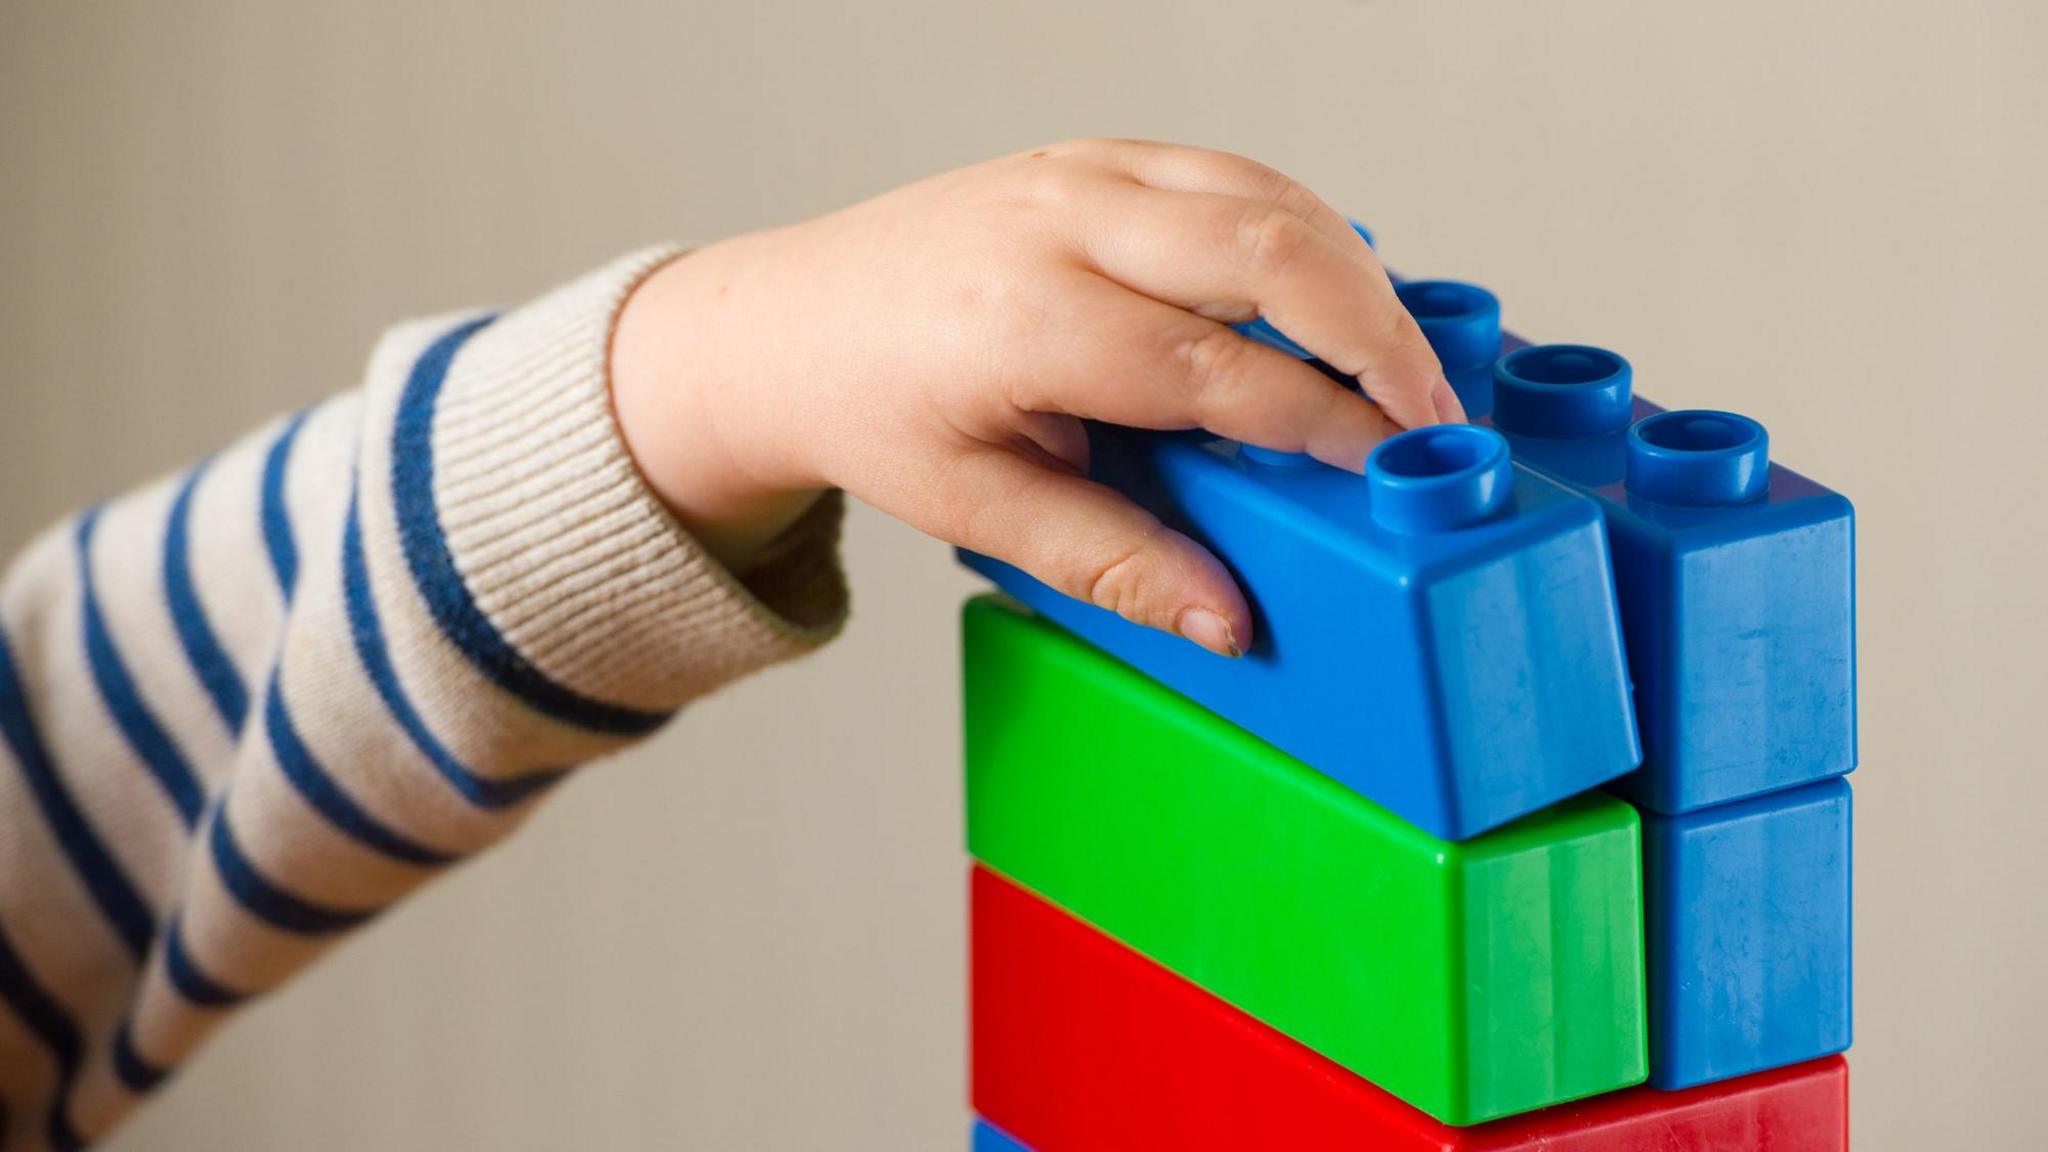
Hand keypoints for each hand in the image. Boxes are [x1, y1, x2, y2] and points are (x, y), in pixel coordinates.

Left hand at [611, 139, 1459, 655]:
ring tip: (1406, 367)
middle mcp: (1059, 219)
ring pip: (1266, 195)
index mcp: (1026, 318)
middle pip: (1270, 250)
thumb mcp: (977, 510)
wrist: (786, 325)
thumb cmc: (872, 412)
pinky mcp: (1094, 155)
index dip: (1325, 424)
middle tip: (1436, 417)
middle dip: (1376, 335)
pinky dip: (1303, 230)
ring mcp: (1079, 169)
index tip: (1393, 473)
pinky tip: (1337, 297)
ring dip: (1355, 276)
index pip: (1220, 369)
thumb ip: (1113, 562)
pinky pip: (1232, 174)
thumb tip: (1229, 619)